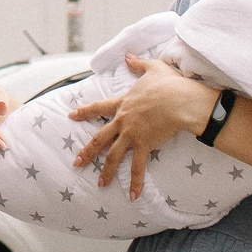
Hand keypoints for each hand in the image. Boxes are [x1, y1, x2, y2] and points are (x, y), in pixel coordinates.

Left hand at [70, 55, 221, 200]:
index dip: (84, 111)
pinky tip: (131, 196)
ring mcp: (131, 134)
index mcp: (123, 103)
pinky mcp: (144, 145)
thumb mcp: (153, 69)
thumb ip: (138, 63)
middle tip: (76, 162)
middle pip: (99, 138)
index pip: (99, 107)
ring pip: (113, 155)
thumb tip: (127, 55)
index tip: (71, 115)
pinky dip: (134, 183)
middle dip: (87, 151)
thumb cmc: (169, 84)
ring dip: (105, 171)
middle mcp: (123, 120)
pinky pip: (137, 167)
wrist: (180, 100)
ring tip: (99, 184)